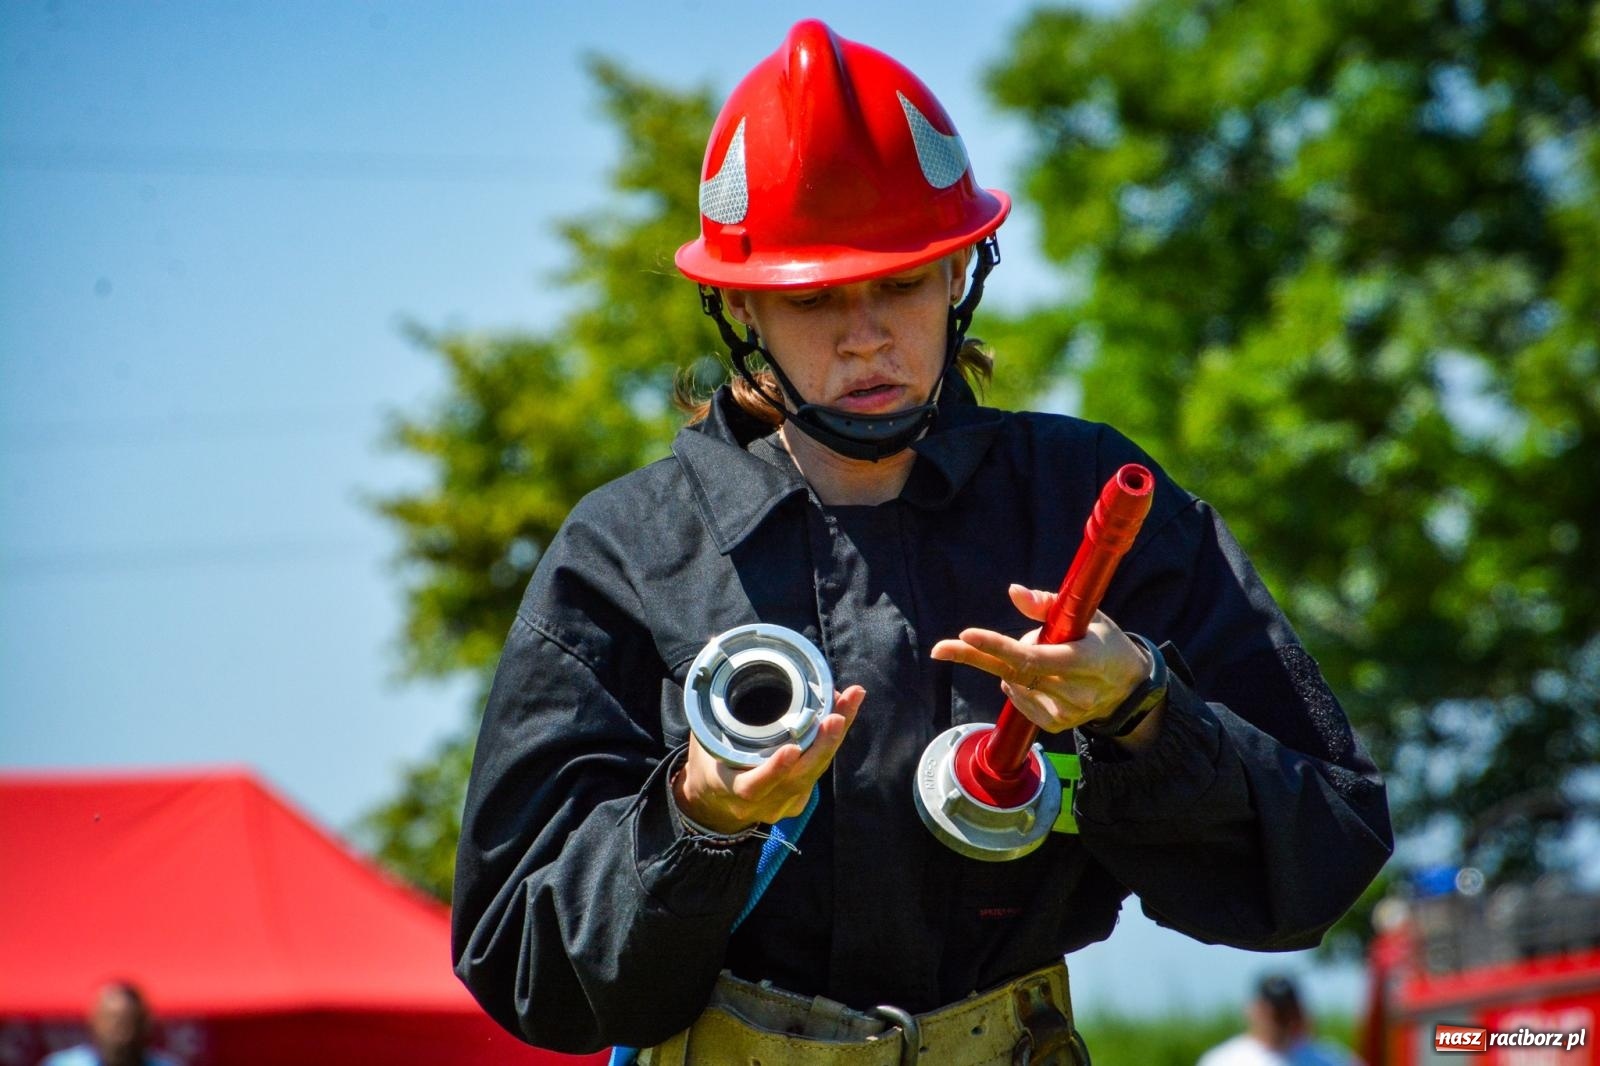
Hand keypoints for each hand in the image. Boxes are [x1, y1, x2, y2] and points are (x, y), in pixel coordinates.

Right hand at [673, 685, 865, 833]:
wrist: (715, 806)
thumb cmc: (710, 764)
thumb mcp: (704, 742)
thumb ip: (711, 711)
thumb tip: (716, 651)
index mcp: (733, 789)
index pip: (754, 785)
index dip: (773, 770)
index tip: (791, 750)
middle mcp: (764, 802)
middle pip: (800, 777)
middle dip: (821, 746)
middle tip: (835, 716)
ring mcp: (785, 803)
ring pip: (816, 769)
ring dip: (835, 736)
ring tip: (850, 700)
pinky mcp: (799, 798)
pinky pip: (820, 767)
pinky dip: (832, 739)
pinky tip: (845, 710)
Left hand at [930, 584, 1149, 736]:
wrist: (1128, 686)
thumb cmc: (1103, 641)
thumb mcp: (1087, 614)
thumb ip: (1046, 603)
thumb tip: (1013, 591)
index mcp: (1085, 659)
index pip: (1032, 656)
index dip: (997, 645)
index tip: (967, 634)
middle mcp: (1076, 691)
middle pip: (1013, 672)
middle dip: (976, 656)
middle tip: (942, 647)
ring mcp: (1066, 713)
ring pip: (1013, 683)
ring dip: (1012, 665)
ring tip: (1042, 655)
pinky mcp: (1056, 726)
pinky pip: (1017, 699)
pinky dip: (1017, 683)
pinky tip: (1035, 677)